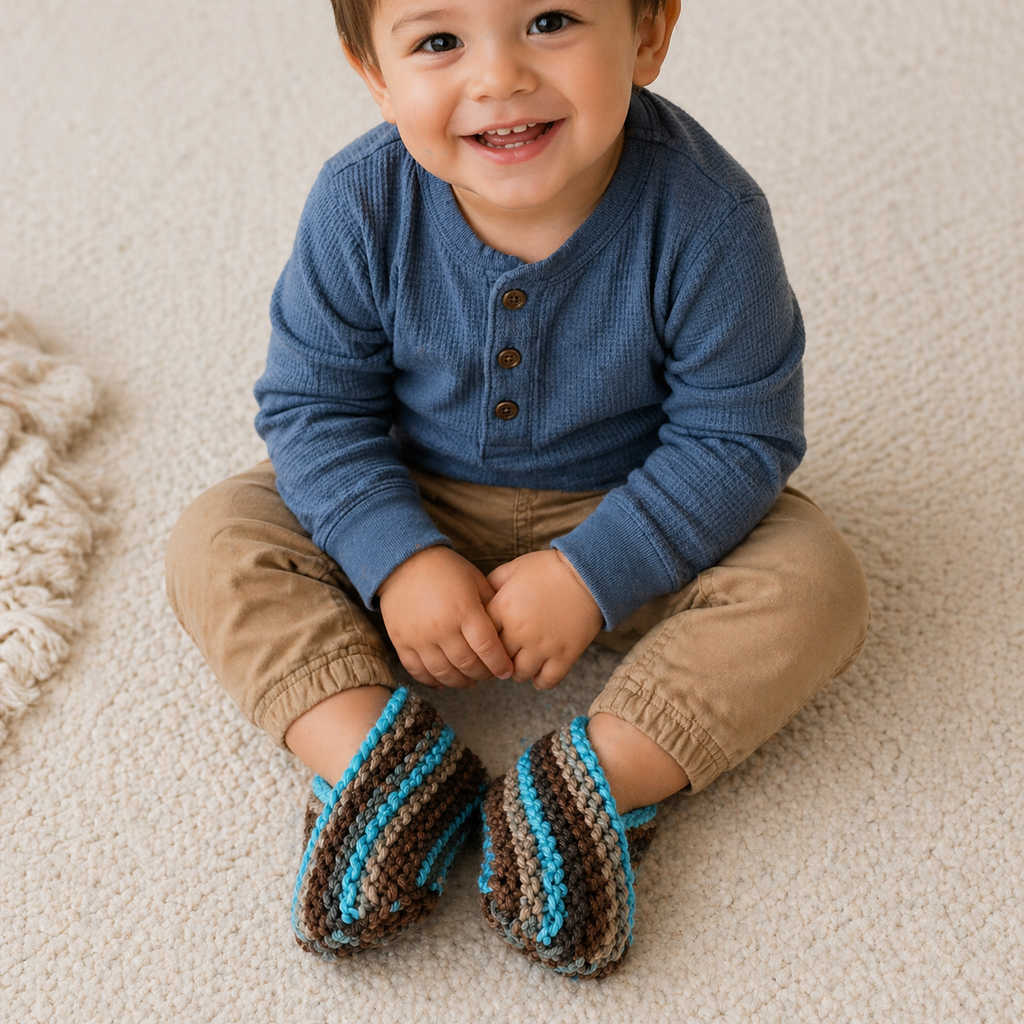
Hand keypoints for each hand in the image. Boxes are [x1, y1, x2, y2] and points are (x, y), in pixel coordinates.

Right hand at [377, 546, 513, 688]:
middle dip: (483, 674)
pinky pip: (417, 670)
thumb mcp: (475, 579)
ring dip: (461, 682)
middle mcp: (441, 627)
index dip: (500, 664)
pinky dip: (432, 681)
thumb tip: (507, 628)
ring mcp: (419, 637)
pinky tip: (444, 682)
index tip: (507, 671)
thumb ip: (491, 604)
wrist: (402, 562)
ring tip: (470, 681)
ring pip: (444, 672)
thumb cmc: (444, 569)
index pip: (487, 647)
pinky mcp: (401, 642)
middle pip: (467, 664)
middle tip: (490, 674)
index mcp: (464, 610)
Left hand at [485, 549, 603, 689]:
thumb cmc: (549, 567)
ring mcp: (542, 646)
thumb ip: (493, 583)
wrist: (587, 573)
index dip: (482, 641)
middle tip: (501, 658)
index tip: (487, 643)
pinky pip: (546, 681)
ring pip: (519, 674)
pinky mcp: (564, 655)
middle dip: (497, 659)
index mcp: (503, 609)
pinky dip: (540, 681)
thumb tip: (480, 596)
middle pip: (497, 659)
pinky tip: (539, 674)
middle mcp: (519, 631)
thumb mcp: (514, 568)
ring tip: (520, 664)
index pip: (480, 637)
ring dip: (517, 671)